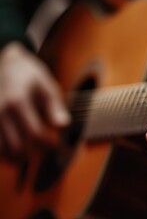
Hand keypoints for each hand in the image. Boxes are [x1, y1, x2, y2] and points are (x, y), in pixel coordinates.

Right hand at [0, 42, 70, 157]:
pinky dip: (3, 153)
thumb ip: (55, 107)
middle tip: (46, 156)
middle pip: (16, 147)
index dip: (49, 146)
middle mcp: (0, 112)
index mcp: (18, 102)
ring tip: (29, 157)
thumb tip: (64, 126)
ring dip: (16, 158)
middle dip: (34, 156)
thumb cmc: (30, 76)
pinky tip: (14, 151)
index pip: (35, 134)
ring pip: (1, 151)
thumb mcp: (47, 86)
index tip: (59, 149)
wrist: (5, 62)